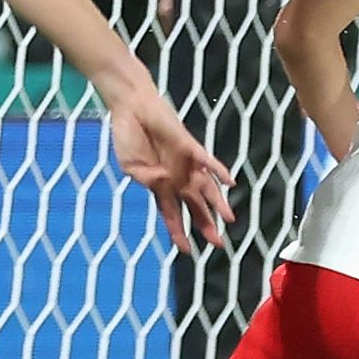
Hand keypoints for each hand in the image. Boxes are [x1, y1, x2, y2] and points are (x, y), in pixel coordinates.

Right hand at [106, 87, 233, 250]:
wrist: (132, 108)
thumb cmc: (128, 137)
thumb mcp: (130, 166)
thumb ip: (145, 179)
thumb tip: (162, 182)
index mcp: (160, 185)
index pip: (172, 215)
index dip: (178, 233)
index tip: (186, 251)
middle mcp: (176, 177)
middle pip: (195, 207)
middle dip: (205, 225)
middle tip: (217, 244)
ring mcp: (185, 163)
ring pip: (207, 188)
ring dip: (218, 204)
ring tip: (230, 220)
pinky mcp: (189, 146)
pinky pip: (208, 161)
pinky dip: (218, 170)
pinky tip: (229, 182)